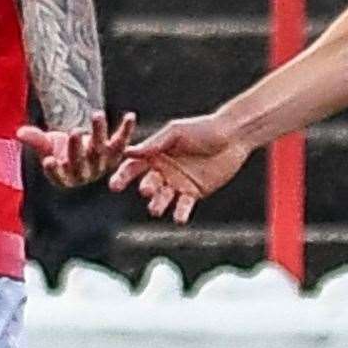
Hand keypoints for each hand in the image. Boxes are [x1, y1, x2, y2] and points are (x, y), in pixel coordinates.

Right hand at [18, 111, 136, 187]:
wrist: (79, 148)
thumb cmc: (60, 148)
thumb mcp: (47, 143)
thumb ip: (35, 139)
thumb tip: (19, 133)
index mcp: (64, 176)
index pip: (57, 174)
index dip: (53, 169)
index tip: (48, 160)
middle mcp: (84, 174)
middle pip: (80, 161)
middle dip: (77, 147)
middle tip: (74, 132)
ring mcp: (101, 165)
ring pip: (100, 149)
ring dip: (99, 132)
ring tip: (96, 114)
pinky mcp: (115, 154)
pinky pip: (122, 142)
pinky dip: (126, 130)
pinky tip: (131, 116)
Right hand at [110, 114, 251, 223]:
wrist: (232, 137)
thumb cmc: (202, 128)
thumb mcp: (176, 132)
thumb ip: (154, 143)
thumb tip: (128, 151)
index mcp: (155, 154)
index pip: (133, 166)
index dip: (123, 176)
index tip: (114, 185)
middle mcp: (163, 170)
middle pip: (147, 184)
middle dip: (146, 189)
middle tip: (147, 189)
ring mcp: (177, 183)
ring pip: (162, 198)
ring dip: (158, 204)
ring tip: (155, 208)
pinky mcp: (193, 193)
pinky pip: (183, 206)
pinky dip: (180, 213)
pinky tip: (179, 218)